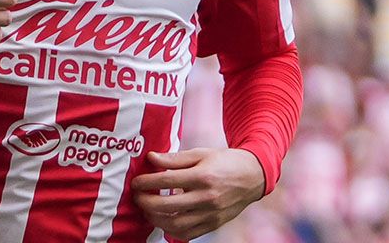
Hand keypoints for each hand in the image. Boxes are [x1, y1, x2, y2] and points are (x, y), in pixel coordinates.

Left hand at [132, 148, 264, 240]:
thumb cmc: (224, 161)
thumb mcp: (201, 153)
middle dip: (146, 202)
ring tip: (147, 209)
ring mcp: (211, 214)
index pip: (167, 181)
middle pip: (168, 205)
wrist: (252, 176)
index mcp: (203, 176)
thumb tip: (151, 158)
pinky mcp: (214, 224)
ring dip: (156, 219)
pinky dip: (171, 230)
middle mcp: (207, 197)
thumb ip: (175, 158)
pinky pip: (188, 234)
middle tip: (137, 197)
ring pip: (176, 224)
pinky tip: (163, 221)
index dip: (147, 182)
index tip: (136, 182)